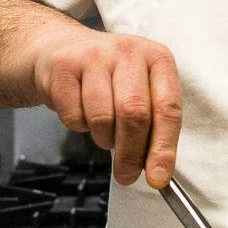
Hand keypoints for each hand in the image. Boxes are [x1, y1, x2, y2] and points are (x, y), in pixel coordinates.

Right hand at [29, 24, 181, 188]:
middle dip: (131, 154)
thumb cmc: (108, 77)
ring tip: (104, 131)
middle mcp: (128, 52)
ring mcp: (94, 56)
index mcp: (157, 58)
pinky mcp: (64, 67)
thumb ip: (154, 125)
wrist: (60, 50)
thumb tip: (158, 170)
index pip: (168, 107)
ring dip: (103, 138)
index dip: (164, 147)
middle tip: (126, 175)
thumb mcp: (140, 89)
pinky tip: (81, 111)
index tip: (158, 177)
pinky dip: (78, 126)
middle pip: (135, 114)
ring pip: (103, 118)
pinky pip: (74, 116)